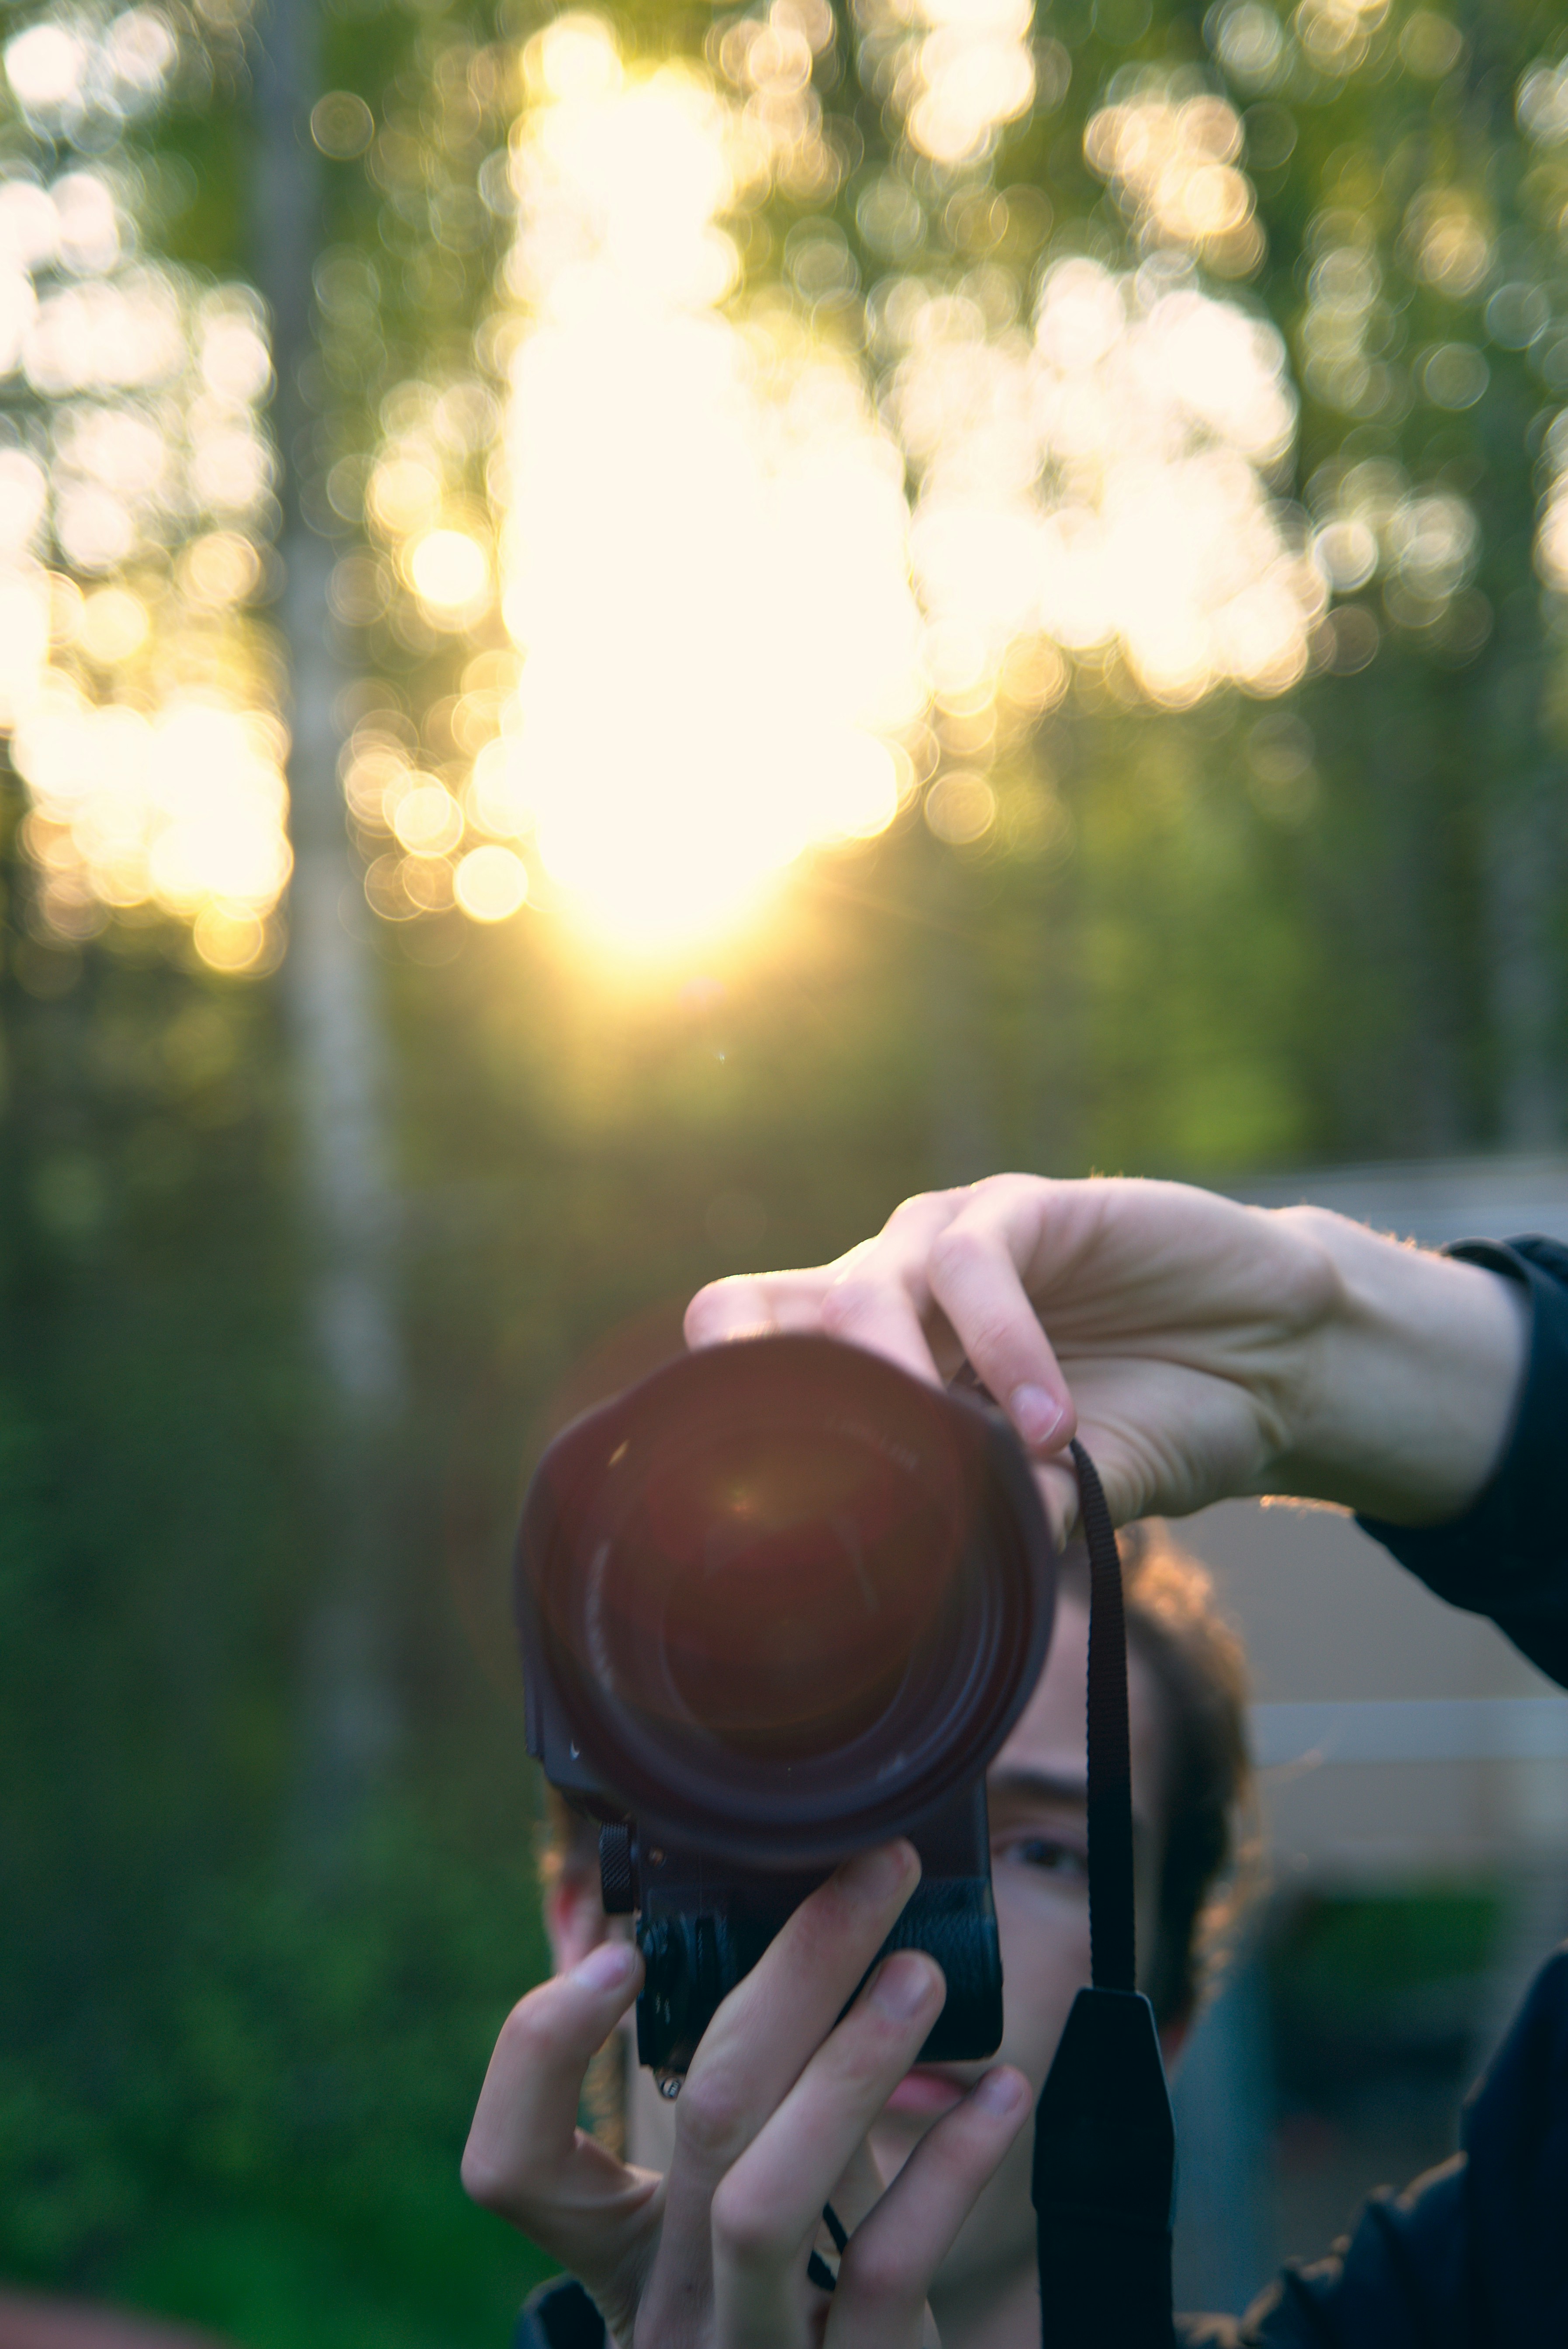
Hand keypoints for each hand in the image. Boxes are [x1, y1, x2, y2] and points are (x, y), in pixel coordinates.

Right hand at [462, 1842, 1030, 2348]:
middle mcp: (669, 2316)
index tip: (622, 1952)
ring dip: (852, 2067)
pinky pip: (885, 2272)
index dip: (539, 2051)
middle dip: (792, 1975)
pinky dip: (947, 2169)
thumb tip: (782, 1943)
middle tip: (868, 1874)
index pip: (510, 2165)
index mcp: (623, 2261)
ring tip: (922, 1971)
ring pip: (769, 2202)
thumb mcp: (744, 2235)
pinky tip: (1001, 2092)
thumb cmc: (802, 2327)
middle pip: (697, 2122)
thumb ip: (747, 2117)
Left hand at [684, 1175, 1527, 1534]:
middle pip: (751, 1314)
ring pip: (861, 1292)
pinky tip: (1051, 1425)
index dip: (717, 1425)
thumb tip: (924, 1592)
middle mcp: (885, 1293)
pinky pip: (976, 1264)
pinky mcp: (1026, 1207)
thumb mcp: (1070, 1492)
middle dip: (767, 1397)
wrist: (1273, 1362)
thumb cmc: (1156, 1427)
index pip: (745, 1367)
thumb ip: (1002, 1518)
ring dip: (905, 1389)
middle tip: (818, 1490)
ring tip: (997, 1466)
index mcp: (869, 1361)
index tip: (733, 1524)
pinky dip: (1004, 1349)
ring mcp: (948, 1244)